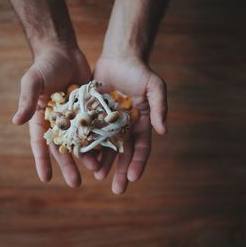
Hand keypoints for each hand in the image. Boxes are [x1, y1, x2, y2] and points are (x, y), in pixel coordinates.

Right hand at [12, 45, 99, 186]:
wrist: (64, 51)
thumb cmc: (44, 65)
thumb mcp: (33, 81)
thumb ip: (27, 101)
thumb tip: (15, 122)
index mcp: (41, 117)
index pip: (40, 143)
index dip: (42, 160)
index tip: (46, 179)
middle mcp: (58, 121)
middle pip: (63, 147)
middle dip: (69, 165)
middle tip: (75, 184)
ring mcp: (75, 117)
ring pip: (81, 141)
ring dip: (87, 156)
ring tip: (96, 171)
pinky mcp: (89, 110)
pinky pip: (95, 127)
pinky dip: (100, 139)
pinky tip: (108, 152)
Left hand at [93, 55, 167, 193]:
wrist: (119, 57)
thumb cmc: (139, 70)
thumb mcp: (154, 86)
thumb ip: (159, 106)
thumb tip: (163, 130)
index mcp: (141, 123)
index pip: (142, 147)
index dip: (138, 162)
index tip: (133, 178)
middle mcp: (125, 127)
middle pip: (123, 153)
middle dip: (121, 171)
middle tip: (117, 189)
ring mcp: (109, 123)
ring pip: (105, 147)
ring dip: (103, 162)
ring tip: (98, 176)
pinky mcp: (94, 115)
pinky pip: (90, 133)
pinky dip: (87, 145)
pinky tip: (82, 157)